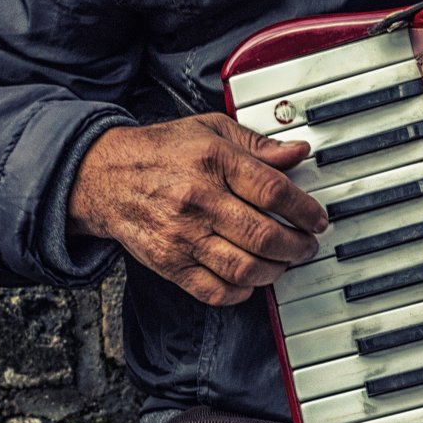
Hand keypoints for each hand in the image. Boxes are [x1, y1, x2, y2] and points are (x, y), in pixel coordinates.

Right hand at [70, 114, 324, 304]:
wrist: (104, 177)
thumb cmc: (162, 151)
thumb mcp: (211, 130)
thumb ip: (257, 144)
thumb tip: (299, 153)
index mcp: (213, 160)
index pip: (273, 191)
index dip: (304, 210)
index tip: (318, 219)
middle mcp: (198, 199)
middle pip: (263, 235)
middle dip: (297, 246)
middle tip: (307, 245)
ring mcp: (182, 235)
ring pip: (243, 268)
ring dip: (275, 271)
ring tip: (283, 262)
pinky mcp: (168, 263)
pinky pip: (213, 290)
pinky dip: (241, 292)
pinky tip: (251, 280)